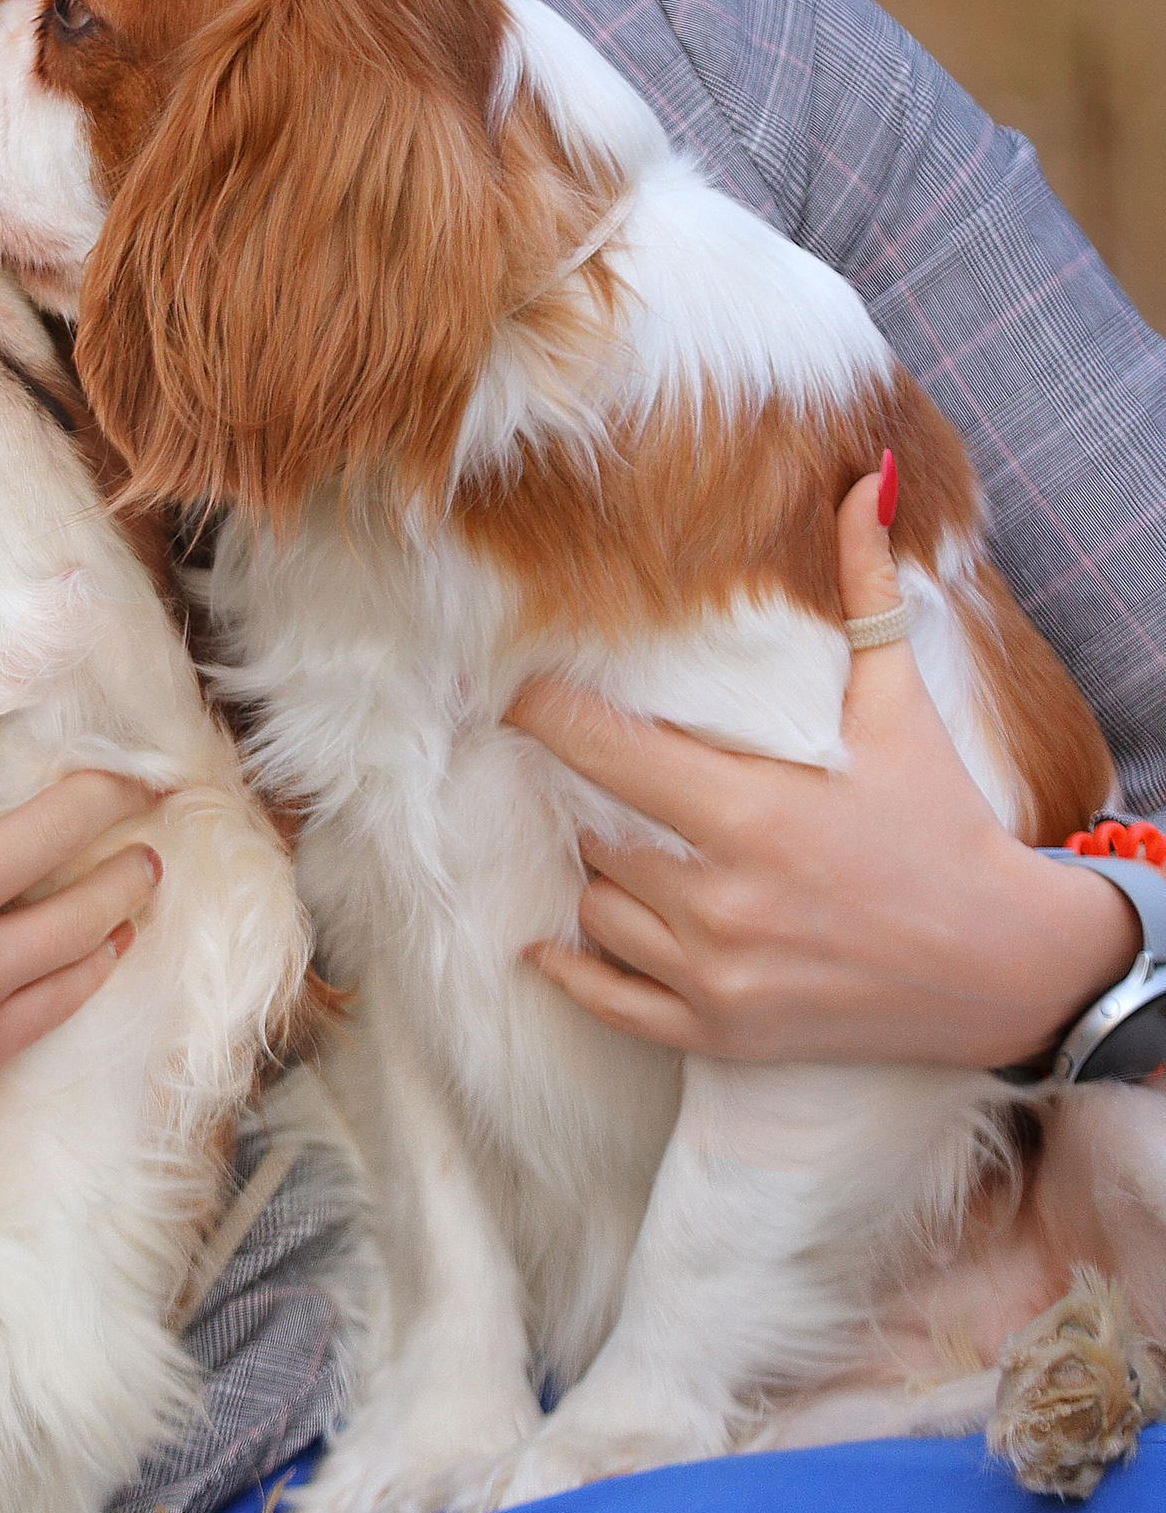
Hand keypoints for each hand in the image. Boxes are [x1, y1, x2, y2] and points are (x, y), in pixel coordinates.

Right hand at [0, 719, 160, 1368]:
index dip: (10, 689)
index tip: (52, 662)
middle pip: (62, 817)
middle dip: (116, 787)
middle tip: (147, 777)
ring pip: (89, 909)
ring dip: (130, 877)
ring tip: (148, 862)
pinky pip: (69, 989)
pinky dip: (101, 956)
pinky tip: (115, 938)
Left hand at [507, 472, 1136, 1068]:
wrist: (1002, 966)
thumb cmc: (943, 827)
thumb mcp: (903, 709)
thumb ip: (869, 594)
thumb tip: (865, 480)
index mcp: (752, 813)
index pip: (601, 750)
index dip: (542, 713)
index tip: (510, 690)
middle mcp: (721, 899)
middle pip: (592, 832)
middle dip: (599, 801)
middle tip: (615, 778)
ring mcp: (716, 974)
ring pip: (596, 908)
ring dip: (604, 877)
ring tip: (644, 849)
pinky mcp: (720, 1032)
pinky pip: (609, 1002)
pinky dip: (574, 971)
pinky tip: (550, 942)